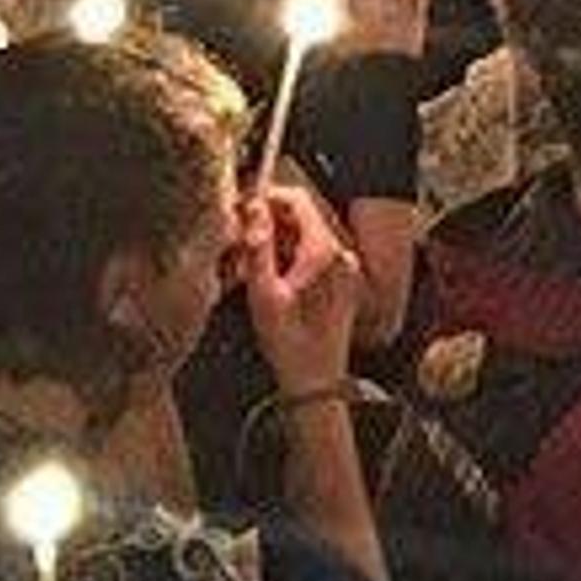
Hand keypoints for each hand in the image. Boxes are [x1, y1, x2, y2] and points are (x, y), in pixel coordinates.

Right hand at [235, 182, 359, 394]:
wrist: (318, 382)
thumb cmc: (290, 345)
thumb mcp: (264, 296)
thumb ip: (258, 248)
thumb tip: (253, 209)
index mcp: (325, 253)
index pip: (297, 200)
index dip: (266, 198)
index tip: (239, 210)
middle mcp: (341, 255)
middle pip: (299, 218)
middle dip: (265, 225)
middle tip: (235, 244)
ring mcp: (344, 268)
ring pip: (303, 238)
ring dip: (273, 244)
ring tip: (244, 268)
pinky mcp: (342, 281)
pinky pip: (312, 256)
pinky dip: (287, 260)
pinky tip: (265, 281)